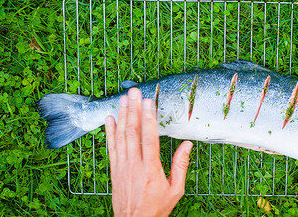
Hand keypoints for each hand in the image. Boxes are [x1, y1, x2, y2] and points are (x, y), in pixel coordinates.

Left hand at [105, 88, 192, 216]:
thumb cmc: (156, 208)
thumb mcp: (175, 189)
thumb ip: (181, 165)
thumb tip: (187, 145)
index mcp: (151, 169)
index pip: (149, 138)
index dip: (148, 118)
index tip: (148, 102)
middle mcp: (134, 164)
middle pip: (132, 132)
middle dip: (133, 110)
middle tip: (133, 92)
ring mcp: (122, 165)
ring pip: (121, 136)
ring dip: (122, 115)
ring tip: (123, 99)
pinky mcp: (114, 168)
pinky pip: (111, 146)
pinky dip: (109, 132)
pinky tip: (109, 118)